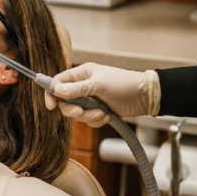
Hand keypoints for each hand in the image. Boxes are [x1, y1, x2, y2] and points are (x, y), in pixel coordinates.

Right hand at [44, 63, 160, 127]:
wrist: (145, 96)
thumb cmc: (123, 84)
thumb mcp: (97, 85)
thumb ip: (75, 89)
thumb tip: (55, 90)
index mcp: (81, 74)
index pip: (58, 82)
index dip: (51, 93)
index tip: (51, 105)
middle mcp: (83, 86)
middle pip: (65, 101)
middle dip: (73, 109)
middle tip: (80, 111)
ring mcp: (90, 100)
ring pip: (76, 113)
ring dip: (88, 116)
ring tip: (102, 113)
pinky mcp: (98, 111)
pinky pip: (88, 120)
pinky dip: (96, 120)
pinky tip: (107, 116)